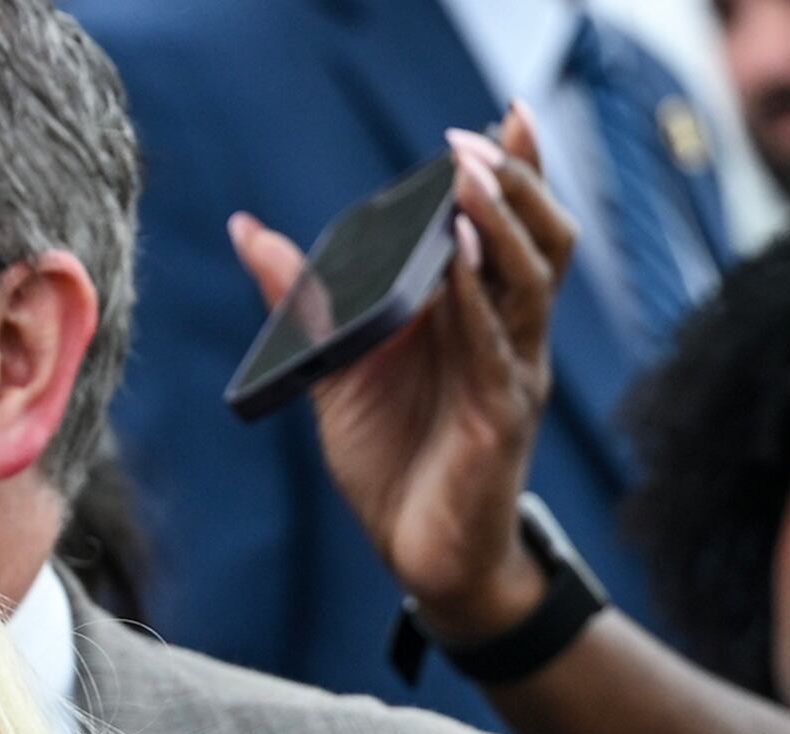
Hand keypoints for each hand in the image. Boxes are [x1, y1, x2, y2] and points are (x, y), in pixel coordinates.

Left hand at [229, 108, 570, 641]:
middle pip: (541, 238)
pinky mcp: (499, 421)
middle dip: (514, 182)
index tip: (497, 116)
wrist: (421, 560)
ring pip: (529, 282)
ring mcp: (513, 375)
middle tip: (473, 140)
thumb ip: (306, 298)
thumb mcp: (340, 366)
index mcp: (479, 316)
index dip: (517, 169)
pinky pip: (494, 349)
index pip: (514, 226)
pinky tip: (454, 265)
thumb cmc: (396, 462)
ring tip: (469, 179)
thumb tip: (249, 230)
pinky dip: (474, 302)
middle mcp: (510, 336)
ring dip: (499, 225)